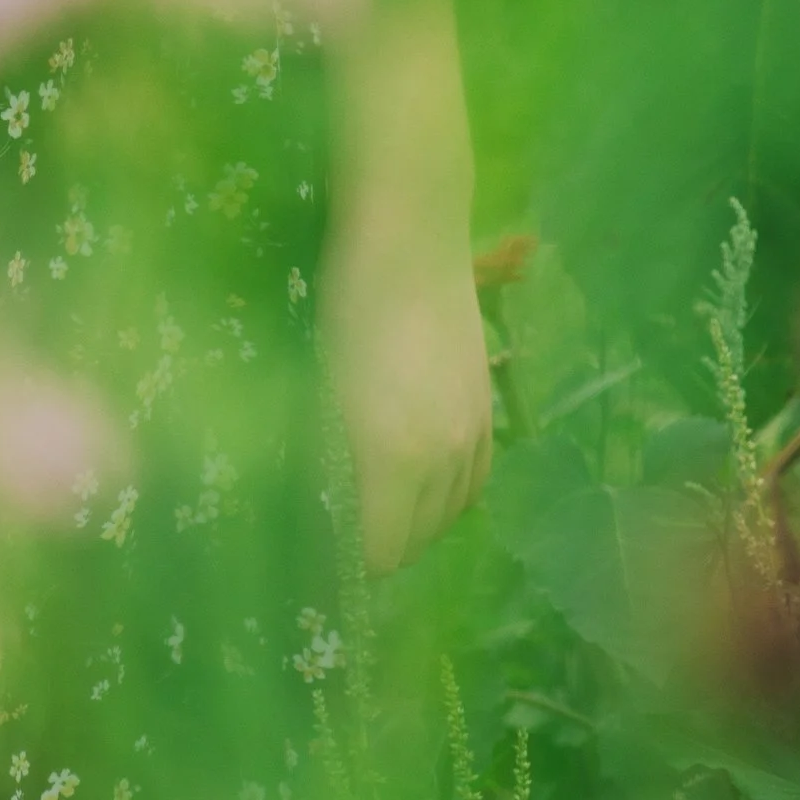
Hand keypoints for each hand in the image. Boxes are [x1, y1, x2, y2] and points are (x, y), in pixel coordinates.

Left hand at [326, 216, 493, 573]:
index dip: (343, 563)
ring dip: (413, 526)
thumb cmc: (344, 302)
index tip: (312, 555)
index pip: (375, 552)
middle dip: (375, 550)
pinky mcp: (488, 409)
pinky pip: (475, 483)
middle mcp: (443, 460)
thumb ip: (323, 456)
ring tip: (373, 511)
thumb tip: (311, 507)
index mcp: (394, 459)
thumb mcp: (319, 386)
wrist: (411, 236)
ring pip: (448, 517)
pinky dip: (447, 498)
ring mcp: (474, 435)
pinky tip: (422, 483)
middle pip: (413, 544)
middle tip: (333, 534)